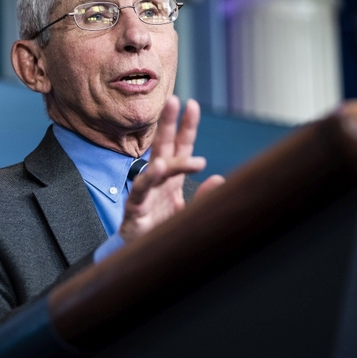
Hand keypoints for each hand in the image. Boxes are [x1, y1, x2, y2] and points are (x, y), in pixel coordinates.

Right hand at [120, 96, 224, 241]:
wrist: (141, 256)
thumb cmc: (162, 232)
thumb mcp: (189, 213)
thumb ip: (204, 198)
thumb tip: (220, 179)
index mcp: (172, 179)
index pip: (180, 147)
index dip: (186, 127)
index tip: (192, 105)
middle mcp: (159, 180)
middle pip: (164, 146)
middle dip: (169, 123)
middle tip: (174, 101)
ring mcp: (146, 192)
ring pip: (155, 167)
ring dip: (168, 155)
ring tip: (180, 144)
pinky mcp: (136, 207)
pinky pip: (141, 190)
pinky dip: (149, 178)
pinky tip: (158, 167)